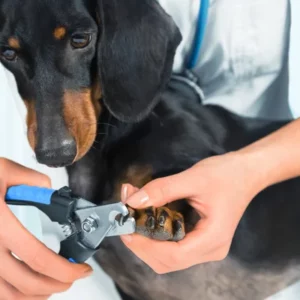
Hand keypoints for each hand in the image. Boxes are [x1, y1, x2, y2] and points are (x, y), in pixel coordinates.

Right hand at [0, 158, 92, 298]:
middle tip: (73, 276)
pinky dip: (14, 296)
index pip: (38, 258)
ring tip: (54, 284)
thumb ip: (32, 180)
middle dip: (58, 283)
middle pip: (26, 283)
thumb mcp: (3, 170)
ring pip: (8, 295)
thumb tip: (49, 192)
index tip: (81, 268)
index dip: (65, 269)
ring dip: (36, 294)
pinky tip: (26, 288)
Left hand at [120, 152, 264, 273]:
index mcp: (212, 239)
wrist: (245, 172)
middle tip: (127, 221)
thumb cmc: (226, 174)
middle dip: (142, 244)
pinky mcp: (200, 240)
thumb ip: (161, 190)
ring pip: (168, 257)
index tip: (126, 229)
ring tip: (135, 216)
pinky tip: (148, 219)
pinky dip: (156, 236)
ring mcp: (206, 247)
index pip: (172, 256)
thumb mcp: (192, 178)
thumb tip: (132, 201)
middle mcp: (210, 250)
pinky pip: (173, 246)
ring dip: (147, 240)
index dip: (145, 246)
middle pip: (167, 261)